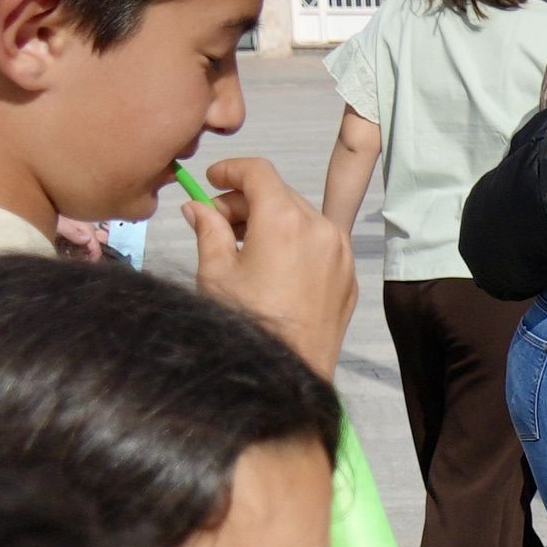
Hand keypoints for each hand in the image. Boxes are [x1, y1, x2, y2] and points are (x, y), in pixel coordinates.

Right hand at [179, 155, 358, 375]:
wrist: (286, 377)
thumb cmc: (247, 327)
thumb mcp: (216, 273)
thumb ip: (207, 230)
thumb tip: (197, 208)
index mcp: (285, 221)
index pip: (259, 172)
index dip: (231, 170)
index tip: (212, 180)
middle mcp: (321, 230)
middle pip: (280, 194)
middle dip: (247, 201)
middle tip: (218, 221)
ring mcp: (341, 255)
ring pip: (303, 217)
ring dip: (272, 220)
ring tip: (243, 246)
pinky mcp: (349, 278)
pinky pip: (321, 245)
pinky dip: (296, 243)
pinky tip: (273, 267)